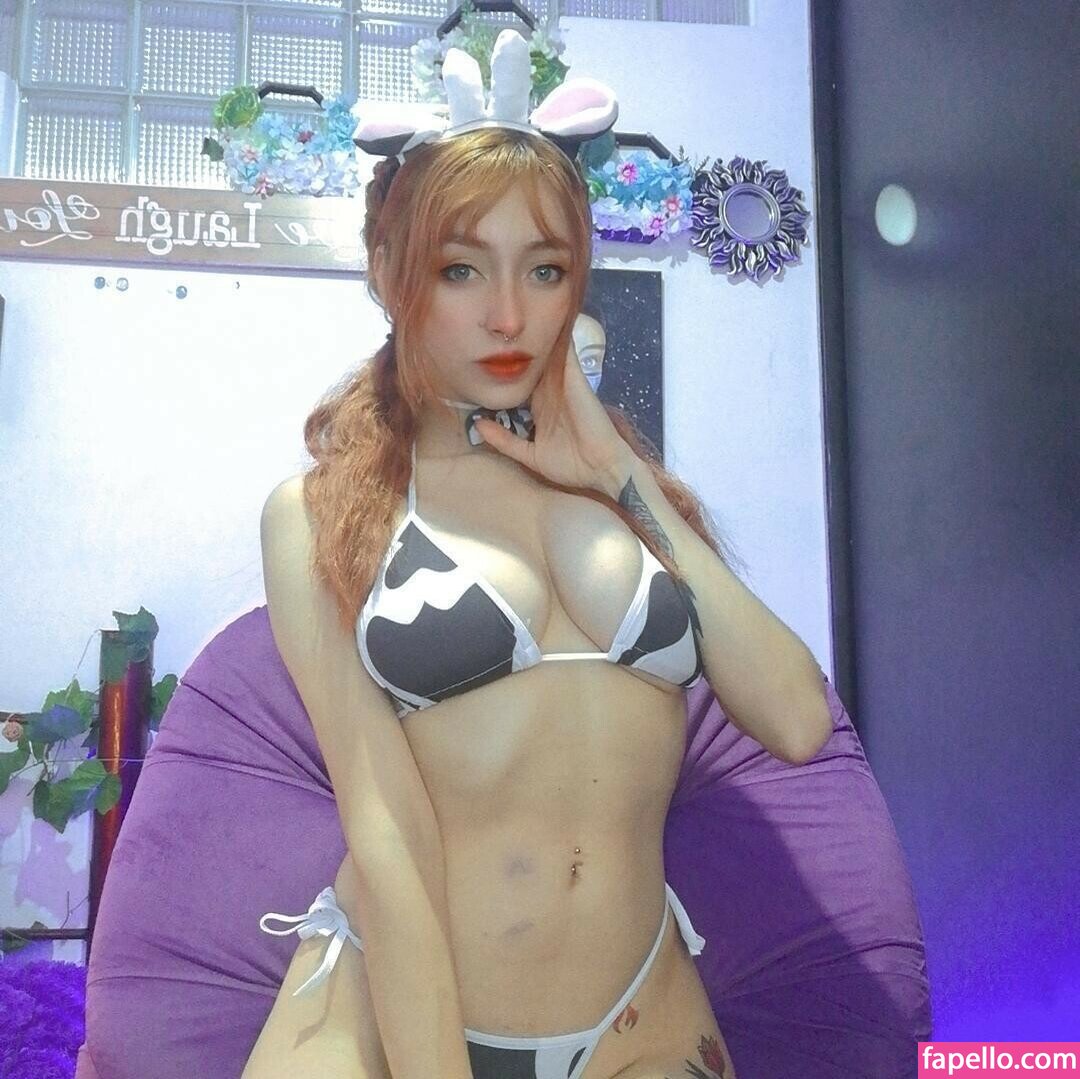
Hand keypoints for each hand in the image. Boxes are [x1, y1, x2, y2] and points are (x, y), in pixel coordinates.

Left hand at [473, 333, 633, 495]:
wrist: (601, 468)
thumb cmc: (571, 465)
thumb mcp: (530, 454)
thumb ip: (504, 440)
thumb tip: (478, 425)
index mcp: (542, 408)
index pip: (522, 385)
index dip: (507, 375)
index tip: (486, 361)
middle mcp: (552, 392)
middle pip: (532, 367)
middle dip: (518, 350)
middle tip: (499, 329)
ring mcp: (564, 383)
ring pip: (547, 355)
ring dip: (537, 338)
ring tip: (522, 310)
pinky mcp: (575, 378)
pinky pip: (566, 352)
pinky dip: (560, 337)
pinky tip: (552, 317)